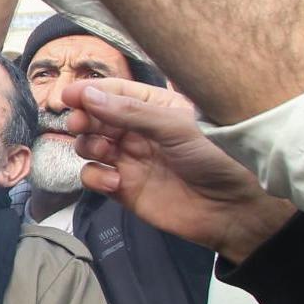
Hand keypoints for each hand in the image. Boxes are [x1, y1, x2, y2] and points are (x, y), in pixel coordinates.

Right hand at [63, 77, 293, 262]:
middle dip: (85, 118)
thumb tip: (88, 97)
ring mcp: (130, 160)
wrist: (233, 210)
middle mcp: (139, 131)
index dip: (91, 92)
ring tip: (105, 151)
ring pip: (90, 144)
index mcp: (156, 107)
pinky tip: (116, 181)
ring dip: (89, 145)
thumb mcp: (176, 127)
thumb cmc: (216, 159)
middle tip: (79, 123)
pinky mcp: (124, 188)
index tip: (69, 96)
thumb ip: (131, 113)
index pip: (115, 92)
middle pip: (96, 117)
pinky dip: (97, 177)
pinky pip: (94, 176)